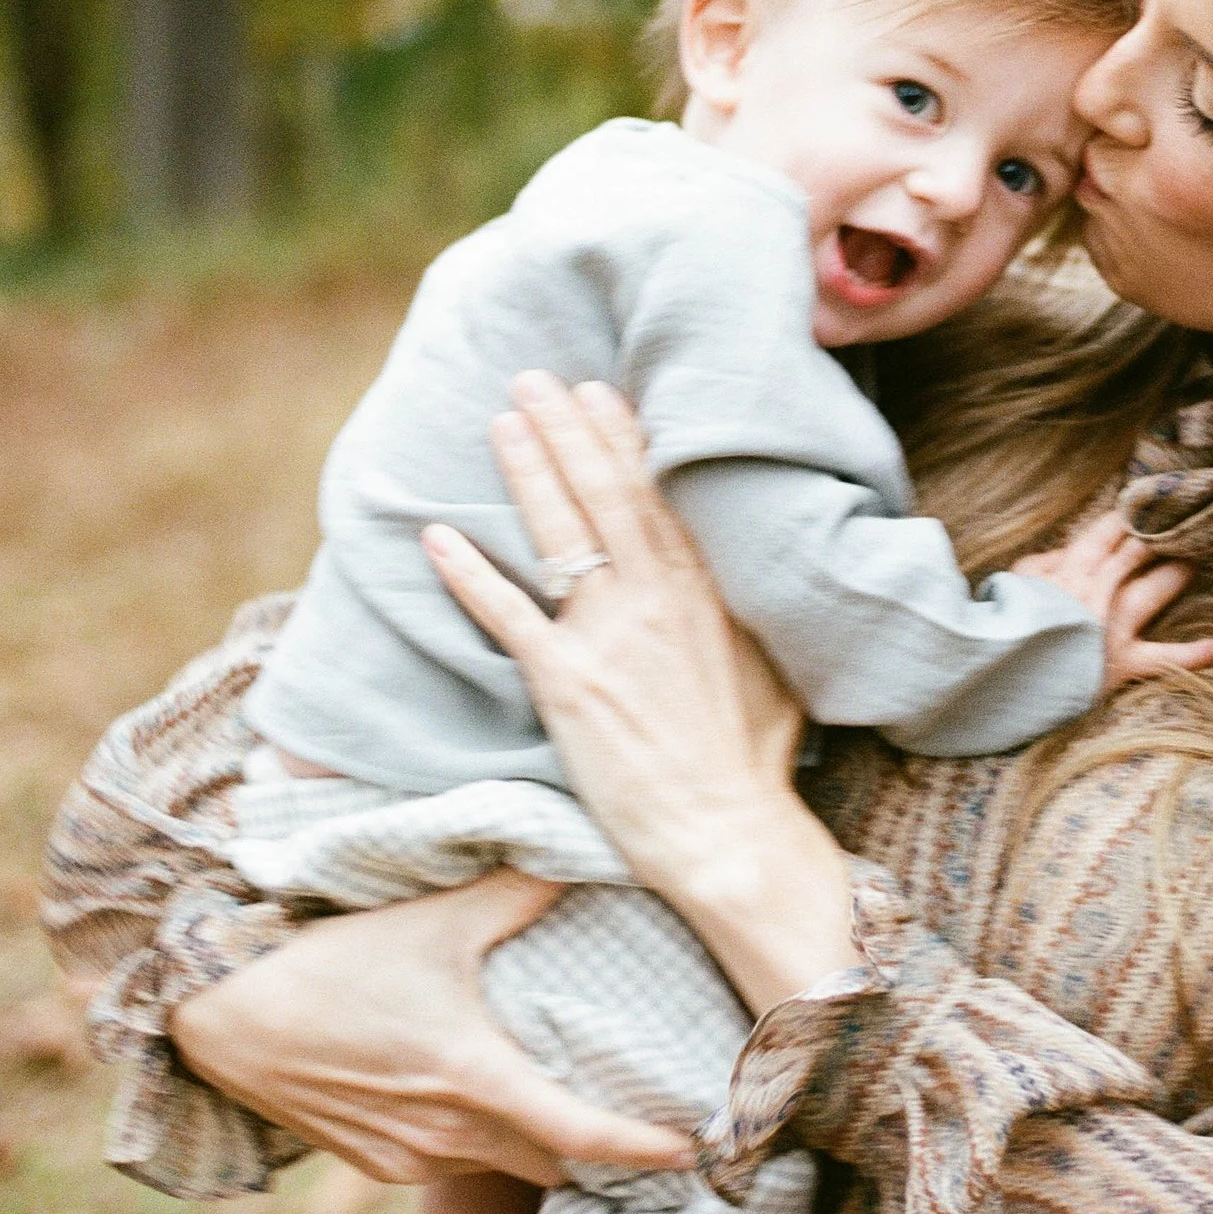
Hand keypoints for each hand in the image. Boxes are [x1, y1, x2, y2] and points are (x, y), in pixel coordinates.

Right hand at [167, 869, 694, 1187]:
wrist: (222, 1013)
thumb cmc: (333, 960)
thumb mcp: (432, 918)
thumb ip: (516, 893)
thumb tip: (579, 856)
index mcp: (475, 1079)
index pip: (582, 1135)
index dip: (645, 1151)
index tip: (697, 1155)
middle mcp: (448, 1134)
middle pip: (554, 1165)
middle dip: (599, 1156)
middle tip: (644, 1125)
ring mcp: (409, 1158)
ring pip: (504, 1167)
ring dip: (538, 1149)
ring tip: (572, 1111)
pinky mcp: (376, 1166)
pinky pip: (453, 1166)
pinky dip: (483, 1145)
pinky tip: (486, 1107)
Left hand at [419, 375, 848, 1006]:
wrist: (730, 834)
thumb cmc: (755, 763)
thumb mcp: (775, 666)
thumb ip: (750, 611)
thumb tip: (749, 575)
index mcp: (710, 592)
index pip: (660, 495)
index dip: (623, 439)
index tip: (599, 393)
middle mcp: (658, 600)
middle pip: (605, 495)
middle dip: (568, 431)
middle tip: (535, 379)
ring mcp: (610, 638)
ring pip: (560, 535)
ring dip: (527, 472)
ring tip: (501, 423)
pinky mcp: (567, 685)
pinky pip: (509, 615)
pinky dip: (470, 573)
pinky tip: (437, 536)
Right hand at [1014, 507, 1212, 689]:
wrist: (1006, 669)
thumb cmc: (1008, 624)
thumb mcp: (1017, 582)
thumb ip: (1045, 561)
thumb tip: (1069, 550)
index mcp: (1071, 568)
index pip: (1110, 531)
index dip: (1133, 516)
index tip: (1152, 503)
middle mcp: (1098, 591)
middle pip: (1138, 552)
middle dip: (1162, 535)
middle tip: (1187, 520)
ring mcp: (1114, 626)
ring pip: (1154, 589)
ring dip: (1177, 571)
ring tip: (1200, 556)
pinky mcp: (1123, 662)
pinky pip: (1162, 658)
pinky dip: (1191, 654)